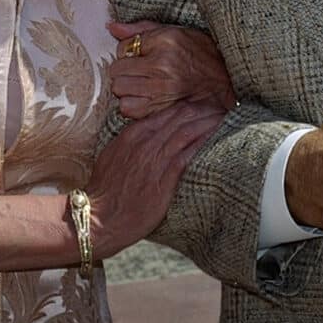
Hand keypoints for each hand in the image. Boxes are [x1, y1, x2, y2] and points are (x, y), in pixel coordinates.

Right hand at [87, 100, 223, 258]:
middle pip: (180, 117)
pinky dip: (202, 143)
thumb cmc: (105, 189)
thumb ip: (131, 140)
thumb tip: (146, 133)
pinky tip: (214, 137)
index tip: (202, 105)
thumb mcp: (113, 155)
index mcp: (133, 134)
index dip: (187, 106)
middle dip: (203, 110)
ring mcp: (155, 160)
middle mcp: (146, 142)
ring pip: (187, 132)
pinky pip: (187, 155)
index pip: (166, 112)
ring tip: (223, 117)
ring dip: (207, 122)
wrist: (99, 217)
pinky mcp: (164, 180)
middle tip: (220, 106)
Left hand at [108, 20, 236, 118]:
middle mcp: (162, 64)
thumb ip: (141, 29)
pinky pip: (127, 108)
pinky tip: (144, 98)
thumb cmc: (199, 54)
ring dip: (126, 88)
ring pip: (119, 89)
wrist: (224, 83)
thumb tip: (111, 27)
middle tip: (139, 71)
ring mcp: (161, 88)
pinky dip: (131, 105)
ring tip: (141, 85)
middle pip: (117, 70)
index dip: (128, 52)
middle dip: (124, 71)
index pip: (122, 47)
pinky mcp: (160, 109)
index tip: (141, 56)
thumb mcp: (174, 32)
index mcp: (165, 40)